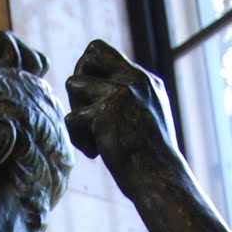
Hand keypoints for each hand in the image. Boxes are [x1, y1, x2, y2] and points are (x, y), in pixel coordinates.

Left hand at [65, 40, 177, 182]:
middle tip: (87, 114)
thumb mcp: (146, 118)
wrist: (160, 180)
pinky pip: (71, 118)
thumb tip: (91, 86)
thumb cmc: (151, 160)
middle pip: (88, 54)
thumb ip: (126, 98)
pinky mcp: (106, 112)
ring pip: (73, 85)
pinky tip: (96, 154)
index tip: (92, 100)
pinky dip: (78, 140)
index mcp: (146, 80)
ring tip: (94, 138)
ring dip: (77, 114)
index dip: (87, 71)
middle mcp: (135, 79)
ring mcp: (121, 92)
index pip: (101, 51)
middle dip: (79, 83)